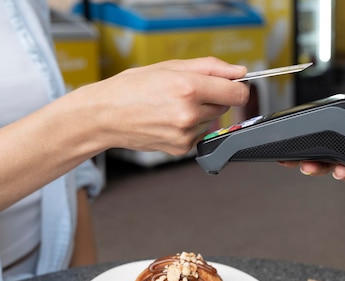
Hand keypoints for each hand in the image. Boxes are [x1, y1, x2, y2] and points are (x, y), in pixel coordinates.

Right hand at [77, 57, 249, 155]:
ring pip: (212, 121)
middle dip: (213, 98)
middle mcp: (189, 113)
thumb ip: (210, 68)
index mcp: (188, 88)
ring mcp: (185, 134)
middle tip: (187, 93)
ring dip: (201, 114)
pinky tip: (169, 121)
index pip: (237, 93)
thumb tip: (239, 72)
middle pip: (225, 107)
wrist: (105, 115)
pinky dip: (190, 128)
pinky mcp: (181, 148)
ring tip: (172, 107)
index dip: (238, 87)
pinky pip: (199, 135)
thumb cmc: (131, 89)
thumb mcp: (170, 67)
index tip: (233, 85)